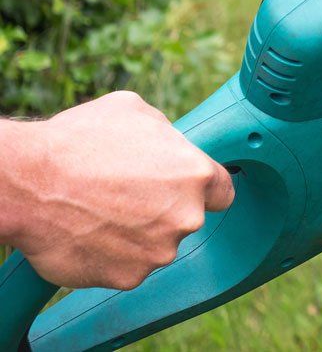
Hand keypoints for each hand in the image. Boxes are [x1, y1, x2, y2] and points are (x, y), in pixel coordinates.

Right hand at [0, 92, 234, 289]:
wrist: (28, 184)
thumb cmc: (79, 142)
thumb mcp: (137, 113)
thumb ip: (168, 135)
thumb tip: (173, 145)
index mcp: (195, 175)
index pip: (223, 192)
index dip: (206, 191)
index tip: (190, 192)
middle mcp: (185, 217)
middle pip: (185, 218)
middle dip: (163, 209)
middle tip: (126, 195)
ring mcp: (157, 252)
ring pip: (156, 244)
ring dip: (137, 234)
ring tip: (101, 211)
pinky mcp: (127, 278)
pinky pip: (127, 266)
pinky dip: (112, 255)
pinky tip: (90, 232)